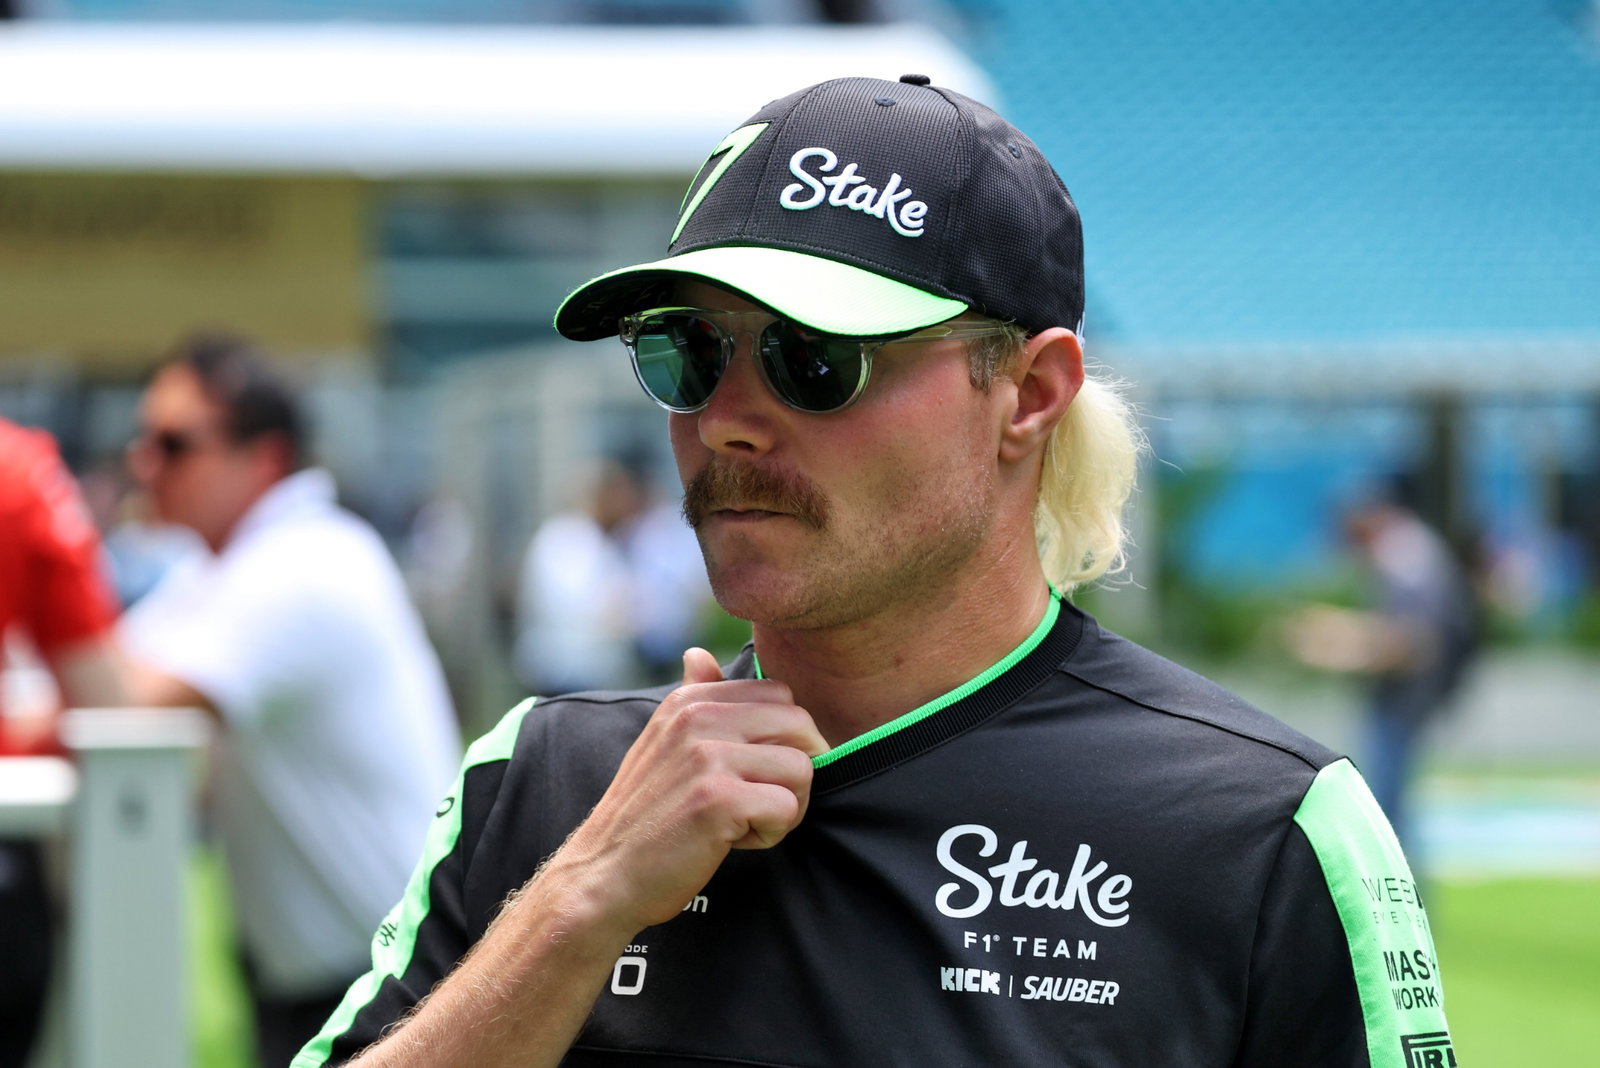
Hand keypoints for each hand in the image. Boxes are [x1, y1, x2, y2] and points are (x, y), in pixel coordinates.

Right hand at [547, 647, 826, 933]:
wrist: (603, 876)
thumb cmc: (644, 816)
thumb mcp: (661, 742)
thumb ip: (692, 696)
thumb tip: (699, 653)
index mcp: (689, 700)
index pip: (781, 696)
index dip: (780, 740)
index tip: (746, 772)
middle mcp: (698, 718)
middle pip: (802, 727)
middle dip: (794, 771)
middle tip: (755, 802)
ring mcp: (707, 756)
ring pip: (802, 769)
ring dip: (784, 806)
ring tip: (740, 822)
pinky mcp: (718, 799)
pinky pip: (788, 808)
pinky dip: (770, 833)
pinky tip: (732, 840)